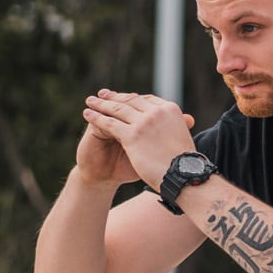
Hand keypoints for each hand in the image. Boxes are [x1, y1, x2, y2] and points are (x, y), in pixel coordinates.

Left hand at [82, 90, 199, 186]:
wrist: (184, 177)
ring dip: (101, 104)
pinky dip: (96, 117)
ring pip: (117, 109)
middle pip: (130, 101)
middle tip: (102, 95)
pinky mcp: (133, 135)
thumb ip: (172, 127)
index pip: (146, 100)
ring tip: (90, 102)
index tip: (122, 97)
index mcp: (170, 110)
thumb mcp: (182, 136)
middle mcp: (158, 112)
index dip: (131, 98)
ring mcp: (145, 123)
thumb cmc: (185, 163)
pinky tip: (87, 114)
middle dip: (114, 97)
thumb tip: (178, 123)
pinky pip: (109, 123)